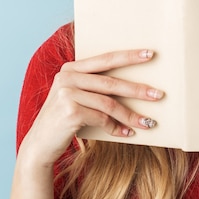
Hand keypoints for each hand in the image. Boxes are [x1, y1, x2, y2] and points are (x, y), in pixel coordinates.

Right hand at [18, 49, 163, 166]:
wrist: (39, 144)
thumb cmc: (65, 120)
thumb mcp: (77, 98)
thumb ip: (95, 89)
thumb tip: (134, 88)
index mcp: (71, 69)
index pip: (105, 58)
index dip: (129, 56)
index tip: (150, 54)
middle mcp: (67, 77)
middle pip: (110, 82)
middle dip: (137, 89)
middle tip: (158, 95)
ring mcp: (66, 93)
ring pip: (109, 103)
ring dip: (131, 115)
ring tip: (148, 122)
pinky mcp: (69, 111)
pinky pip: (102, 119)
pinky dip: (116, 128)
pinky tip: (126, 133)